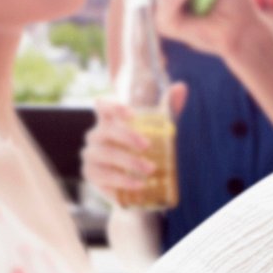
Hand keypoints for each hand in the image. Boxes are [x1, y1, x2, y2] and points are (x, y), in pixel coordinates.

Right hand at [83, 84, 187, 204]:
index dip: (113, 106)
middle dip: (127, 136)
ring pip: (105, 154)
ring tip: (150, 169)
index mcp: (109, 120)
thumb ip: (168, 109)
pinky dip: (122, 180)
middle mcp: (96, 136)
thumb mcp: (157, 130)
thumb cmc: (143, 150)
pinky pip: (104, 176)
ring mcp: (91, 155)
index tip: (132, 114)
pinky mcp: (91, 175)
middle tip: (147, 145)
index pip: (102, 105)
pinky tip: (138, 184)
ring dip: (128, 161)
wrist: (134, 185)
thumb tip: (181, 87)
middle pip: (106, 130)